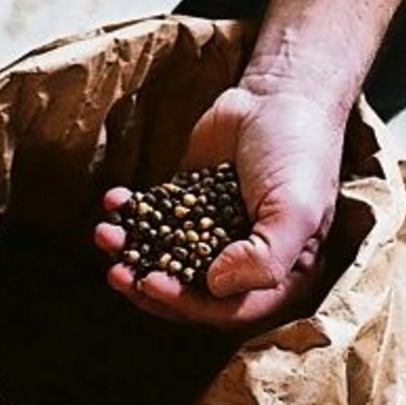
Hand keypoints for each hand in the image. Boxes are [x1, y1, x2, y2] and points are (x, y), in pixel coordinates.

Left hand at [94, 82, 342, 330]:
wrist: (283, 95)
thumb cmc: (300, 154)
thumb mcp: (296, 210)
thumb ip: (265, 258)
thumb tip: (215, 285)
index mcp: (280, 276)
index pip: (230, 309)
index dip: (187, 304)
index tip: (151, 283)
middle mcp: (246, 261)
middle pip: (192, 291)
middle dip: (149, 284)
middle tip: (116, 273)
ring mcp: (215, 231)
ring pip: (167, 255)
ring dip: (133, 251)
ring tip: (105, 234)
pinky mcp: (191, 201)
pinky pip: (156, 217)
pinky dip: (132, 213)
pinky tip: (114, 202)